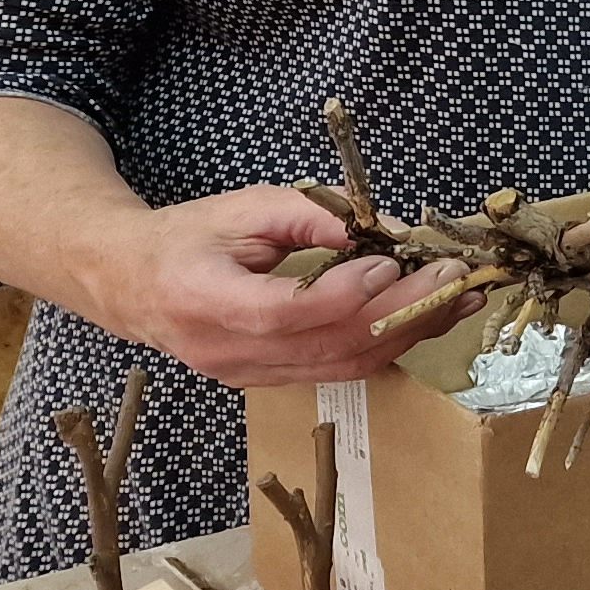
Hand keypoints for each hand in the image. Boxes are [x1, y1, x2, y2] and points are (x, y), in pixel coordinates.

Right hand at [70, 184, 432, 387]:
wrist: (130, 282)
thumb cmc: (187, 236)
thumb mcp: (244, 207)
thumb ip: (313, 214)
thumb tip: (387, 228)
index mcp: (205, 300)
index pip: (285, 313)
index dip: (346, 294)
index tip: (393, 263)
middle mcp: (226, 352)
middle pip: (327, 346)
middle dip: (402, 312)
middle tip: (456, 276)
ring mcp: (247, 376)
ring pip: (341, 367)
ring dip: (408, 334)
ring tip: (460, 299)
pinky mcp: (268, 382)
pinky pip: (336, 371)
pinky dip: (386, 345)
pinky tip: (424, 317)